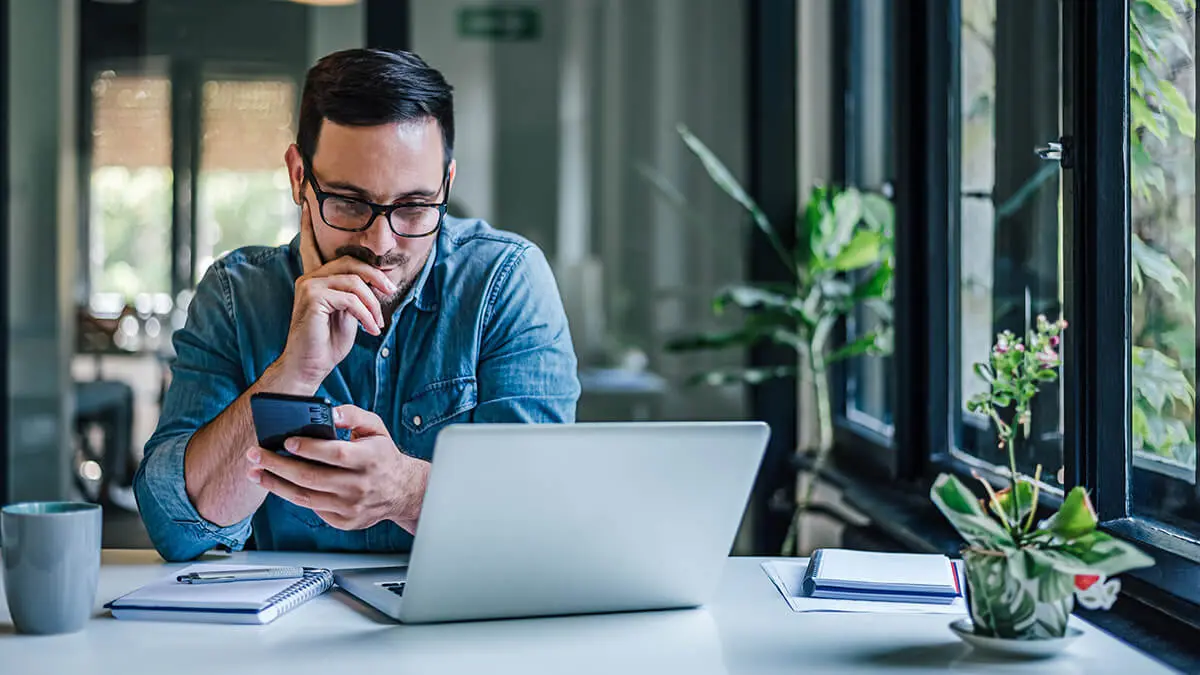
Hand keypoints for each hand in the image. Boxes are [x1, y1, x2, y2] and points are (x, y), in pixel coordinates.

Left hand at [245, 405, 428, 531]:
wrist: (402, 491)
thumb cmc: (382, 455)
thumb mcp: (376, 428)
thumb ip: (353, 415)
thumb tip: (330, 413)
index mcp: (370, 459)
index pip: (336, 454)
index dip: (309, 448)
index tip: (286, 441)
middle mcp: (361, 486)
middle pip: (312, 477)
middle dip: (278, 465)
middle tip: (256, 454)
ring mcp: (351, 507)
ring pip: (305, 497)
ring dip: (275, 484)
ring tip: (256, 472)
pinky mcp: (344, 521)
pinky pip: (312, 508)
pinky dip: (292, 495)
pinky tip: (278, 484)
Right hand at [277, 202, 397, 389]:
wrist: (310, 366)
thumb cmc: (328, 342)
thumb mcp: (348, 314)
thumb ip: (354, 294)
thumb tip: (376, 282)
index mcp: (316, 279)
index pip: (313, 247)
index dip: (309, 227)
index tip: (307, 205)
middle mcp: (310, 278)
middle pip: (351, 262)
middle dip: (375, 276)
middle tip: (389, 292)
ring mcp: (308, 286)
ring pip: (354, 281)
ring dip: (372, 303)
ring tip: (376, 322)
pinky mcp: (312, 297)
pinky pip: (350, 298)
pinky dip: (365, 314)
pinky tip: (370, 329)